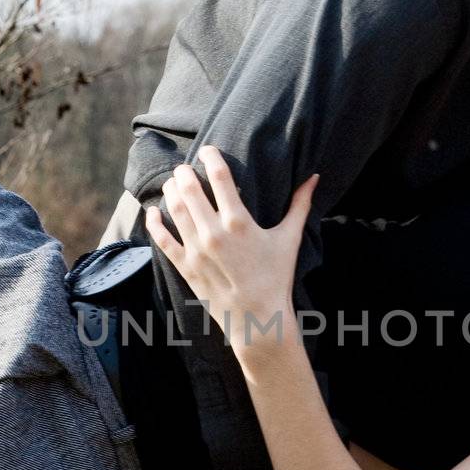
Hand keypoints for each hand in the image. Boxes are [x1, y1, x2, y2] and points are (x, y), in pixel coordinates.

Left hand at [145, 144, 318, 355]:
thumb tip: (315, 177)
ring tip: (173, 183)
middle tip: (185, 167)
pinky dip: (155, 222)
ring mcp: (196, 250)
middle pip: (191, 189)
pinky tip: (154, 211)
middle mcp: (214, 233)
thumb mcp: (289, 238)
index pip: (220, 177)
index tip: (208, 150)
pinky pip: (162, 239)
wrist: (258, 318)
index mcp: (239, 222)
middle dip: (185, 172)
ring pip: (175, 209)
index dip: (211, 158)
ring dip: (171, 191)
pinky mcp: (185, 266)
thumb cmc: (276, 278)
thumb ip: (300, 205)